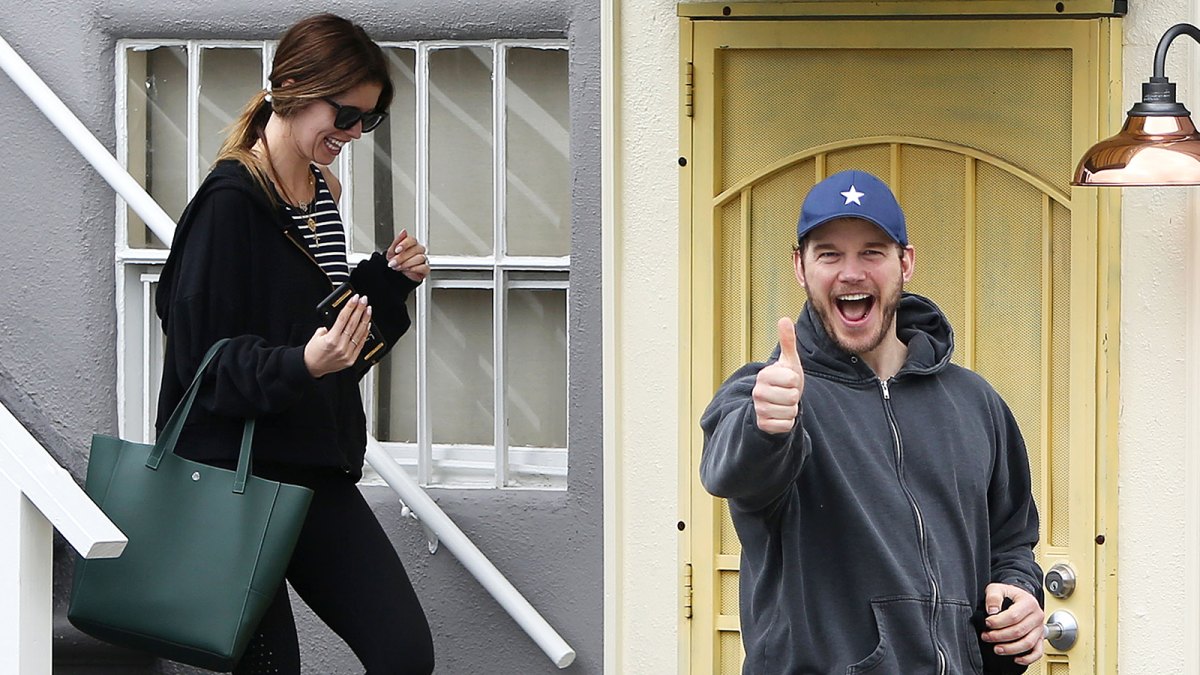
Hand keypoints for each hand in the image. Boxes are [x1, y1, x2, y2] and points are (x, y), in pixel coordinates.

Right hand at [303, 294, 370, 377]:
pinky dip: (365, 334)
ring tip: (368, 310)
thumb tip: (342, 318)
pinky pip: (360, 344)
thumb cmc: (313, 351)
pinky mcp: (351, 359)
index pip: (343, 318)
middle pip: (353, 324)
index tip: (355, 298)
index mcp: (331, 339)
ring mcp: (347, 353)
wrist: (312, 367)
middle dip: (360, 310)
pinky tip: (367, 325)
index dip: (350, 306)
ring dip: (365, 320)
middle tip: (364, 300)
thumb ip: (329, 327)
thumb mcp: (317, 335)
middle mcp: (340, 346)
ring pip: (359, 333)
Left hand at [386, 228, 429, 282]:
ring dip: (407, 263)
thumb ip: (397, 241)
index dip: (405, 244)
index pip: (412, 240)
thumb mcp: (392, 251)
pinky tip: (408, 269)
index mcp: (411, 244)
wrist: (396, 275)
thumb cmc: (395, 261)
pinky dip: (416, 268)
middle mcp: (418, 251)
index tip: (397, 250)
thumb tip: (404, 231)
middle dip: (402, 257)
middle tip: (394, 262)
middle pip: (416, 249)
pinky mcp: (425, 269)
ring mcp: (423, 260)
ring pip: (420, 258)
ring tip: (399, 267)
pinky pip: (425, 267)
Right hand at [752, 317, 804, 433]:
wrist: (775, 404)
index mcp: (764, 375)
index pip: (793, 379)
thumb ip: (787, 341)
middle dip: (794, 397)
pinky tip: (780, 415)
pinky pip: (786, 424)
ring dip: (791, 409)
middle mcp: (758, 392)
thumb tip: (784, 318)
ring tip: (783, 404)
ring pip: (790, 411)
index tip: (787, 381)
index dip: (795, 381)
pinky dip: (787, 422)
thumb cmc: (784, 382)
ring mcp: (759, 409)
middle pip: (792, 397)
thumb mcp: (788, 362)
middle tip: (786, 393)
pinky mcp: (763, 424)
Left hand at [980, 583, 1044, 665]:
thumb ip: (993, 597)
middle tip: (987, 636)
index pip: (1014, 616)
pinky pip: (1038, 652)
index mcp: (1028, 603)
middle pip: (1019, 631)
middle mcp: (1036, 616)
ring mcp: (1039, 628)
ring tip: (996, 648)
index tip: (987, 623)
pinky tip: (1016, 659)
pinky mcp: (1040, 638)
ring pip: (1028, 643)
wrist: (1021, 597)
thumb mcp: (998, 588)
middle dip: (1000, 636)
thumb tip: (992, 610)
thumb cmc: (1010, 594)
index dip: (998, 622)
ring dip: (1010, 649)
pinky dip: (1028, 658)